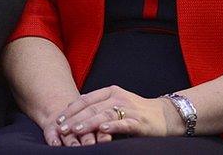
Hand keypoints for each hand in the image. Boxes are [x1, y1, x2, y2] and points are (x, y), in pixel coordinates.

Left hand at [55, 86, 181, 145]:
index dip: (71, 109)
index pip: (86, 99)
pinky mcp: (139, 122)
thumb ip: (98, 105)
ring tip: (75, 130)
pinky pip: (124, 123)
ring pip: (105, 115)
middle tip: (61, 128)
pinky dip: (113, 126)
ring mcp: (129, 109)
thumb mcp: (115, 103)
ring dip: (88, 123)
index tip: (58, 119)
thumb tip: (72, 112)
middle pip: (92, 108)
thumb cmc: (135, 110)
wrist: (164, 115)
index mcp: (110, 91)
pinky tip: (103, 129)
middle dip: (74, 119)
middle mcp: (118, 97)